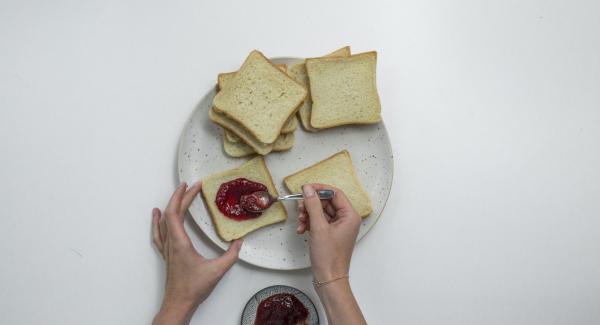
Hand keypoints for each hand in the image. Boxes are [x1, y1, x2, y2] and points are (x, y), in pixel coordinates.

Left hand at [152, 182, 242, 324]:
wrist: (178, 303)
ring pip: (163, 221)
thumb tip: (239, 242)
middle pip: (170, 213)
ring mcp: (167, 248)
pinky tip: (156, 215)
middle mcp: (171, 242)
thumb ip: (231, 255)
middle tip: (191, 186)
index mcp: (180, 242)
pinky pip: (158, 233)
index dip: (183, 197)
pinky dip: (157, 221)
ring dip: (170, 205)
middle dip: (180, 196)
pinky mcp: (167, 255)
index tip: (194, 186)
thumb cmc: (194, 288)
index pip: (176, 212)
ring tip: (177, 193)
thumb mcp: (217, 270)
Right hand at [297, 184, 361, 281]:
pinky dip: (309, 223)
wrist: (329, 279)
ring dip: (308, 214)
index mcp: (350, 216)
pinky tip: (301, 229)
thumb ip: (313, 205)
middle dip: (311, 205)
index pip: (335, 193)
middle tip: (300, 208)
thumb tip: (308, 189)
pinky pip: (319, 222)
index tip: (305, 189)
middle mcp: (346, 220)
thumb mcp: (318, 227)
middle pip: (326, 202)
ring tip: (300, 221)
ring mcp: (338, 227)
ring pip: (321, 212)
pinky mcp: (330, 234)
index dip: (319, 189)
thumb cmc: (329, 257)